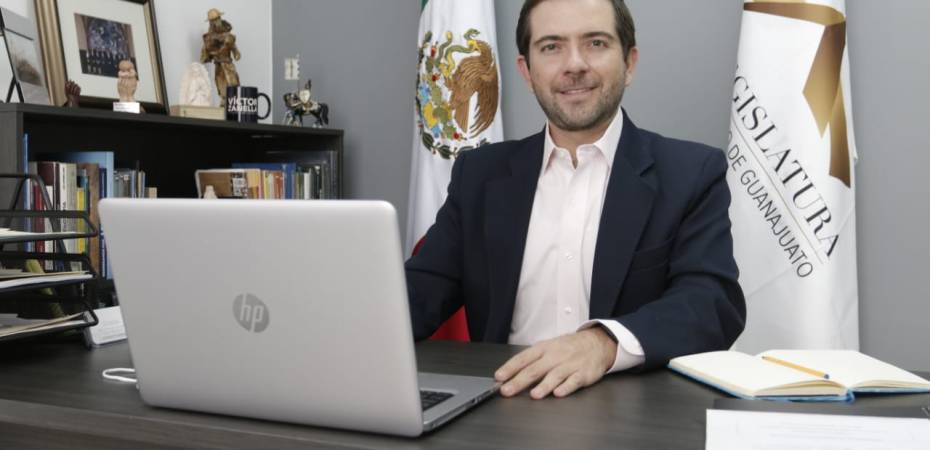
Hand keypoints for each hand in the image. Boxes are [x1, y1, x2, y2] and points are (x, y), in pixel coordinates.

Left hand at [494, 327, 616, 398]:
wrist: (597, 343)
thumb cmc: (568, 347)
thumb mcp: (549, 348)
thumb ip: (532, 361)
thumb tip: (510, 375)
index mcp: (544, 348)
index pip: (524, 358)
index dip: (510, 367)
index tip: (499, 377)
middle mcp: (555, 356)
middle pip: (535, 369)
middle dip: (520, 381)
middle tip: (507, 390)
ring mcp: (570, 364)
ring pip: (555, 375)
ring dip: (544, 386)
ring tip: (534, 395)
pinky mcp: (583, 374)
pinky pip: (574, 381)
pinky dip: (566, 387)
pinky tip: (558, 393)